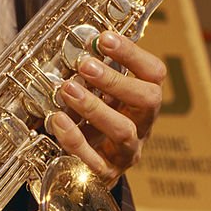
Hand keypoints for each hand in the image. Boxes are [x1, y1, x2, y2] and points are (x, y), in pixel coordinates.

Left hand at [47, 30, 165, 186]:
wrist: (89, 170)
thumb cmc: (94, 124)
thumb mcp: (99, 97)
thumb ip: (94, 76)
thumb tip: (78, 46)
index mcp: (144, 100)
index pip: (153, 73)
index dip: (132, 54)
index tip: (104, 38)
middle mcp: (143, 124)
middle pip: (147, 100)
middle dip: (116, 80)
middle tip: (86, 65)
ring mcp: (127, 151)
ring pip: (122, 129)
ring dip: (94, 107)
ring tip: (68, 89)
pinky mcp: (107, 172)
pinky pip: (94, 158)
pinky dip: (74, 138)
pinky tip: (57, 120)